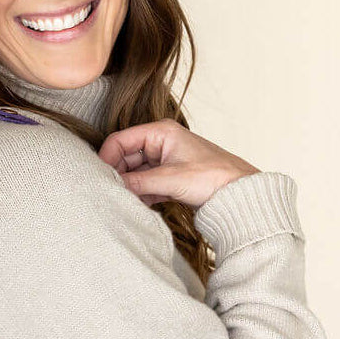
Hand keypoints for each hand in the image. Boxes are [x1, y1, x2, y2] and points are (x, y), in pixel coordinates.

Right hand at [98, 119, 258, 208]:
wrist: (240, 196)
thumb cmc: (214, 178)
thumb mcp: (171, 180)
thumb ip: (138, 182)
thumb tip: (112, 185)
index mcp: (161, 132)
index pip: (121, 140)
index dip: (107, 158)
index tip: (99, 178)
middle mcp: (161, 143)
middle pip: (126, 157)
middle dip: (118, 175)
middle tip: (109, 193)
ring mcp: (165, 161)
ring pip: (135, 173)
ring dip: (129, 187)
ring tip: (123, 201)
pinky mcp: (170, 179)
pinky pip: (146, 184)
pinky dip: (141, 195)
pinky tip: (138, 206)